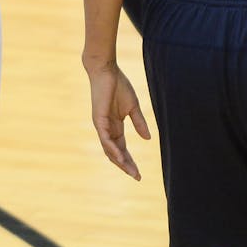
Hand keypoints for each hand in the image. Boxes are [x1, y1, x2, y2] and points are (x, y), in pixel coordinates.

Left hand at [85, 63, 150, 179]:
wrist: (106, 70)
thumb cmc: (118, 85)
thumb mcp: (133, 107)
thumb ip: (139, 123)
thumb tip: (147, 139)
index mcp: (115, 126)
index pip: (122, 148)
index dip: (130, 161)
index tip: (138, 173)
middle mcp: (106, 128)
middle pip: (115, 153)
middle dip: (125, 165)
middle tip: (136, 176)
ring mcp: (101, 124)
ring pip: (109, 149)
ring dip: (119, 161)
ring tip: (130, 171)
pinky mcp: (98, 119)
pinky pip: (105, 138)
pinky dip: (112, 149)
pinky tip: (120, 158)